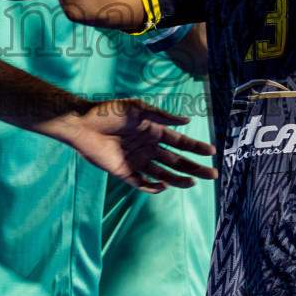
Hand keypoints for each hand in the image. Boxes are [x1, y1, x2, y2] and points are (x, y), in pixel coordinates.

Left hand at [59, 98, 216, 191]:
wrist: (83, 125)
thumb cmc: (109, 112)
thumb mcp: (138, 109)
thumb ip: (161, 116)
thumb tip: (187, 120)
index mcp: (154, 131)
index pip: (180, 142)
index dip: (196, 147)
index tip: (213, 152)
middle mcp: (148, 148)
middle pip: (177, 160)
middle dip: (195, 167)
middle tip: (212, 174)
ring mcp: (137, 161)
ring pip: (164, 173)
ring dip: (179, 179)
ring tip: (192, 183)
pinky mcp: (123, 172)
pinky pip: (142, 183)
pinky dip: (153, 187)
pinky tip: (164, 185)